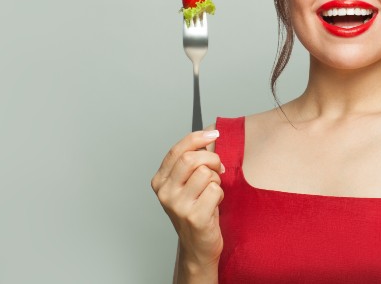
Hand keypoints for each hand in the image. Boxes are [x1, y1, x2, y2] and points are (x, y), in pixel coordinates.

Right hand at [151, 129, 224, 268]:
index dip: (197, 138)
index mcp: (160, 181)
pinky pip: (215, 190)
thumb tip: (209, 136)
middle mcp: (165, 192)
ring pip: (206, 174)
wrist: (198, 246)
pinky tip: (214, 205)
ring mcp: (178, 205)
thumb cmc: (196, 210)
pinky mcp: (194, 216)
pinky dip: (220, 195)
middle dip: (211, 159)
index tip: (214, 134)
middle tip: (219, 169)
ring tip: (212, 192)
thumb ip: (191, 162)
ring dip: (216, 180)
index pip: (178, 150)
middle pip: (191, 159)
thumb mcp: (187, 184)